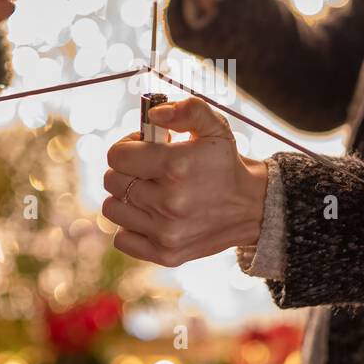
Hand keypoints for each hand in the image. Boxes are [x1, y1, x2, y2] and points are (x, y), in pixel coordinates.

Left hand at [102, 97, 268, 266]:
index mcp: (177, 166)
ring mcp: (166, 231)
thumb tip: (154, 114)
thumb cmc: (225, 163)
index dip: (128, 146)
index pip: (117, 156)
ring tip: (149, 192)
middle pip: (112, 181)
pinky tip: (152, 216)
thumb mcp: (214, 127)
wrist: (251, 207)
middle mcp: (169, 202)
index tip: (144, 148)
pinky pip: (122, 239)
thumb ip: (186, 110)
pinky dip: (131, 227)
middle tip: (149, 169)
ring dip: (126, 198)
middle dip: (127, 170)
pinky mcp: (166, 254)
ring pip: (112, 209)